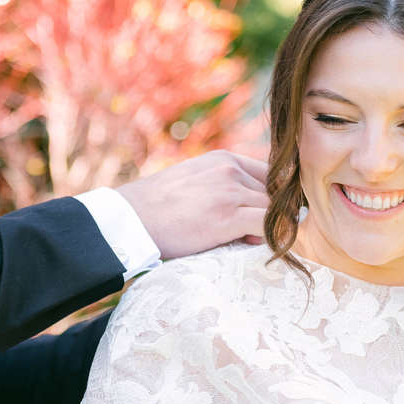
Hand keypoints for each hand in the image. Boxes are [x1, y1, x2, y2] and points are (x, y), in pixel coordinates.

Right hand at [117, 151, 268, 259]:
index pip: (267, 174)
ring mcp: (230, 192)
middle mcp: (230, 170)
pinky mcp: (228, 217)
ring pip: (272, 209)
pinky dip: (268, 236)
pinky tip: (249, 244)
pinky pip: (267, 225)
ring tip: (241, 238)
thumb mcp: (192, 181)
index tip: (263, 212)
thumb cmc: (156, 208)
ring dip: (265, 227)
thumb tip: (247, 212)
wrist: (131, 220)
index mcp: (222, 159)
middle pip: (272, 193)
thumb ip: (221, 187)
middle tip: (248, 232)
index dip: (269, 196)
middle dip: (267, 213)